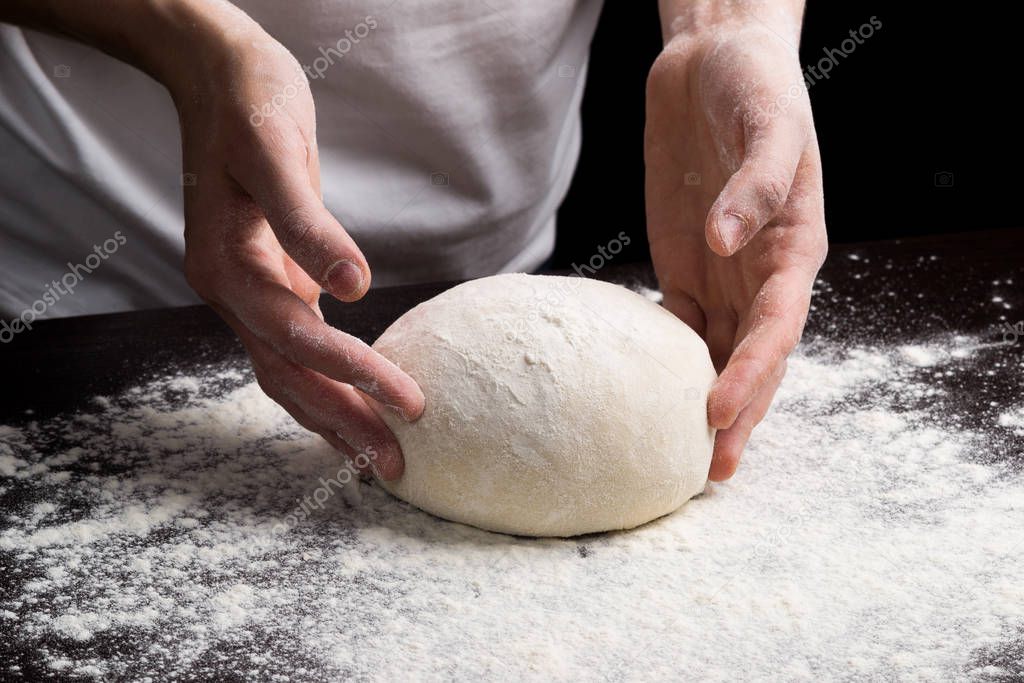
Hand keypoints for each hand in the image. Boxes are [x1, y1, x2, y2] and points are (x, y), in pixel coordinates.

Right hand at [173, 17, 422, 478]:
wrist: (218, 78)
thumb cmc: (249, 105)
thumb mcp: (276, 151)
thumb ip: (309, 222)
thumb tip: (356, 286)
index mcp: (227, 266)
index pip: (297, 338)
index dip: (355, 373)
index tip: (411, 402)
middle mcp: (231, 291)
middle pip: (289, 377)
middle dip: (344, 423)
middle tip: (398, 466)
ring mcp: (247, 292)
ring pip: (288, 374)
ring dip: (334, 418)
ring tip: (381, 459)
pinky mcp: (271, 283)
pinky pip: (296, 350)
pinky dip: (327, 384)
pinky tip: (357, 407)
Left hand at [645, 23, 826, 480]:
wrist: (714, 61)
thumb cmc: (756, 87)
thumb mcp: (768, 125)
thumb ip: (757, 183)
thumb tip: (728, 241)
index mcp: (793, 248)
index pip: (777, 327)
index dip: (753, 373)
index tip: (720, 412)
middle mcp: (760, 273)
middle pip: (752, 357)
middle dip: (736, 414)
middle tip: (708, 471)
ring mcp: (722, 273)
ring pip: (715, 352)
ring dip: (701, 402)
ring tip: (678, 453)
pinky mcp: (684, 266)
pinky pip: (677, 325)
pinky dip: (666, 363)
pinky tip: (643, 395)